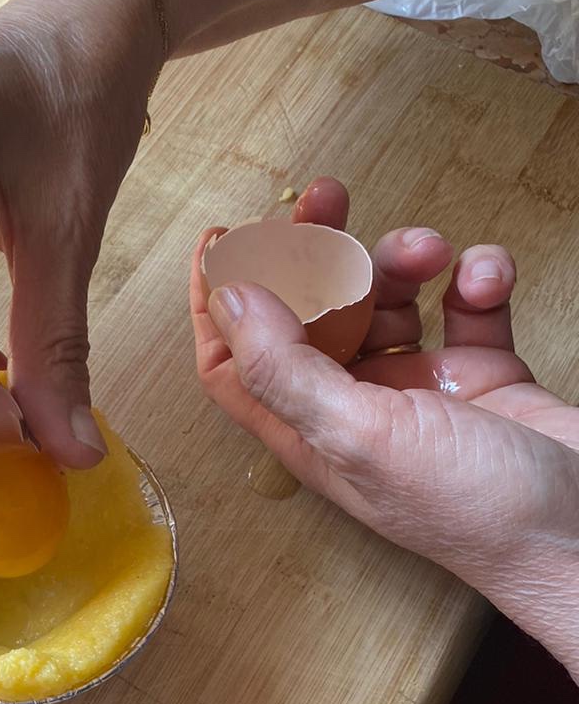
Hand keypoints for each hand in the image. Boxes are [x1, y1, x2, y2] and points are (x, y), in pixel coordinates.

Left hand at [190, 178, 578, 676]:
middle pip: (311, 316)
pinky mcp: (484, 374)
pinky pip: (464, 308)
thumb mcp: (361, 436)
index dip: (218, 305)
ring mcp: (421, 392)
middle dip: (316, 254)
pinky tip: (485, 279)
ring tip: (429, 248)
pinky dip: (473, 281)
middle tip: (327, 195)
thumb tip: (229, 299)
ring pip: (388, 301)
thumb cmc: (472, 508)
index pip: (235, 364)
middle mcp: (356, 411)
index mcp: (310, 434)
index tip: (220, 239)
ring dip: (401, 262)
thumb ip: (288, 369)